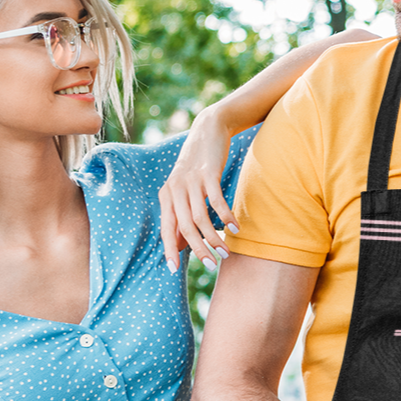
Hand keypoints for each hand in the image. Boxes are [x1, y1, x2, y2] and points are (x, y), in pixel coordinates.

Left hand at [158, 106, 237, 273]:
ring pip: (200, 217)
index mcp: (166, 195)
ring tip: (226, 252)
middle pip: (184, 227)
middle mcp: (174, 189)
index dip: (169, 249)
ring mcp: (190, 181)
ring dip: (213, 237)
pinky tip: (235, 228)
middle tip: (210, 264)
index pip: (166, 228)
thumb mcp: (184, 190)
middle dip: (197, 248)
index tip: (174, 269)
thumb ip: (181, 215)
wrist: (208, 130)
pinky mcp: (207, 173)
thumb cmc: (197, 166)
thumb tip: (179, 244)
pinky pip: (216, 200)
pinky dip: (226, 216)